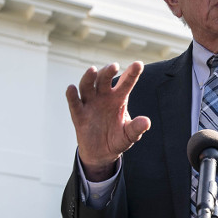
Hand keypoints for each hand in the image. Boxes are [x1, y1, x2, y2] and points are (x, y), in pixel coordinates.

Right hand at [65, 61, 150, 180]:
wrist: (101, 153)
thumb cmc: (117, 139)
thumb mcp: (129, 135)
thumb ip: (136, 128)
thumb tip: (146, 122)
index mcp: (119, 98)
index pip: (126, 83)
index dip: (132, 73)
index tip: (139, 64)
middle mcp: (103, 97)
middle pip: (104, 80)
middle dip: (108, 72)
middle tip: (114, 66)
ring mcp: (90, 103)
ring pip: (88, 86)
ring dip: (89, 78)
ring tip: (92, 70)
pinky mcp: (79, 114)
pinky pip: (74, 103)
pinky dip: (72, 96)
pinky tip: (71, 88)